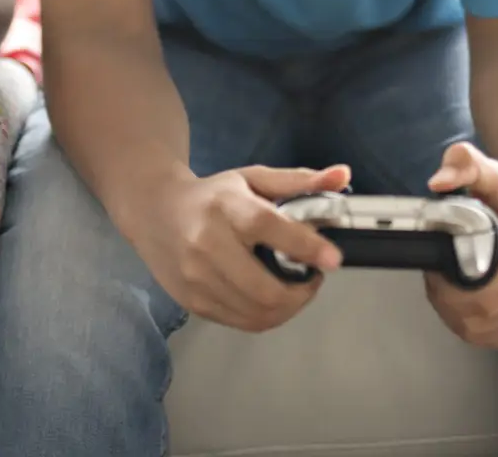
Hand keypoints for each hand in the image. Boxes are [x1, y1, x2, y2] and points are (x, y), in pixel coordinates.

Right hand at [132, 164, 351, 332]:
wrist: (154, 211)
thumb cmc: (211, 196)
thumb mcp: (253, 179)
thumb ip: (300, 181)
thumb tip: (342, 175)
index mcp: (225, 207)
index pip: (268, 228)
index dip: (305, 246)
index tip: (333, 258)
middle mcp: (206, 245)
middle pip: (263, 288)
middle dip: (302, 292)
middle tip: (314, 277)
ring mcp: (197, 279)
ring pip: (257, 313)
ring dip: (289, 307)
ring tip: (296, 288)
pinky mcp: (193, 301)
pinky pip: (243, 322)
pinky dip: (268, 315)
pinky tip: (273, 298)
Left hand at [423, 143, 497, 348]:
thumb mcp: (495, 175)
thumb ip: (465, 164)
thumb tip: (438, 181)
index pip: (484, 298)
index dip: (449, 291)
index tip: (436, 270)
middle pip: (481, 320)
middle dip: (447, 303)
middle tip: (437, 278)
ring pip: (485, 334)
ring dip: (458, 316)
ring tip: (449, 288)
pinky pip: (495, 339)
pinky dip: (474, 325)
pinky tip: (468, 302)